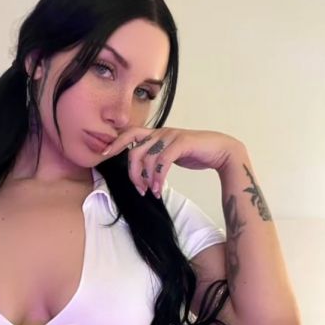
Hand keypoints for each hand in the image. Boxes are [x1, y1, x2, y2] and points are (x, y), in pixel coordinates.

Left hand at [102, 127, 245, 196]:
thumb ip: (155, 157)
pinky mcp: (181, 143)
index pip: (129, 133)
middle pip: (134, 151)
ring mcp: (171, 136)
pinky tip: (160, 189)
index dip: (115, 142)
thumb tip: (142, 172)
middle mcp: (161, 132)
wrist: (220, 151)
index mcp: (156, 134)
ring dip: (147, 179)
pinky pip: (162, 161)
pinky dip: (159, 177)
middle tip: (139, 189)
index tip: (104, 154)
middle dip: (133, 173)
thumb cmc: (195, 154)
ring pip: (147, 158)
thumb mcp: (170, 154)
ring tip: (153, 192)